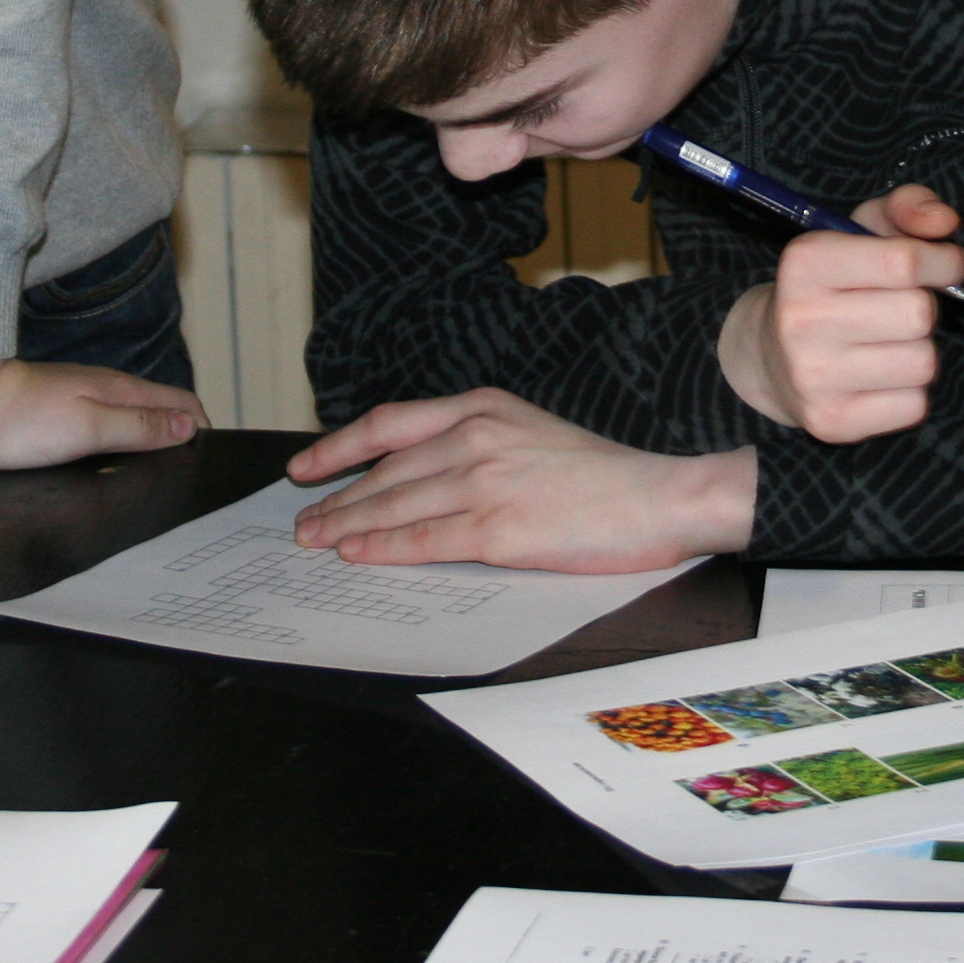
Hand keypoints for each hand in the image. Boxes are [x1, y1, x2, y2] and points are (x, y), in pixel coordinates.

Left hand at [0, 352, 204, 469]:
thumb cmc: (15, 421)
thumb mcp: (88, 429)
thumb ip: (138, 428)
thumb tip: (186, 427)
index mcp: (118, 391)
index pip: (179, 403)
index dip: (199, 428)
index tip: (209, 454)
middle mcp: (102, 388)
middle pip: (158, 406)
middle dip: (182, 429)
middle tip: (194, 461)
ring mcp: (79, 396)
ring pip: (131, 411)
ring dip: (152, 431)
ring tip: (163, 458)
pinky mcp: (56, 408)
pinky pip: (104, 418)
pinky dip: (122, 433)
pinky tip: (113, 452)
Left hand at [286, 389, 756, 571]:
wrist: (659, 495)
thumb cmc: (602, 474)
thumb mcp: (531, 433)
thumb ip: (477, 444)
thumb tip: (420, 476)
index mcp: (483, 408)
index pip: (390, 424)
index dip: (339, 447)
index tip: (305, 467)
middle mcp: (476, 437)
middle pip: (384, 470)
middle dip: (336, 497)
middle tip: (304, 521)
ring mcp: (485, 482)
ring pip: (394, 505)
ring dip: (347, 525)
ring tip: (317, 541)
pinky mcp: (498, 530)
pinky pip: (423, 541)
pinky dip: (382, 548)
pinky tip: (357, 555)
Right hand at [714, 186, 963, 441]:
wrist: (769, 356)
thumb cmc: (833, 284)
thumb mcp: (861, 230)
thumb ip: (909, 208)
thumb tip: (945, 224)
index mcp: (807, 261)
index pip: (904, 261)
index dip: (945, 261)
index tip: (949, 264)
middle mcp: (803, 319)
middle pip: (918, 315)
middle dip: (923, 308)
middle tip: (900, 308)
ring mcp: (814, 377)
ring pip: (923, 363)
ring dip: (919, 351)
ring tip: (888, 343)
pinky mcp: (831, 422)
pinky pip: (914, 406)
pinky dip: (910, 392)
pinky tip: (880, 378)